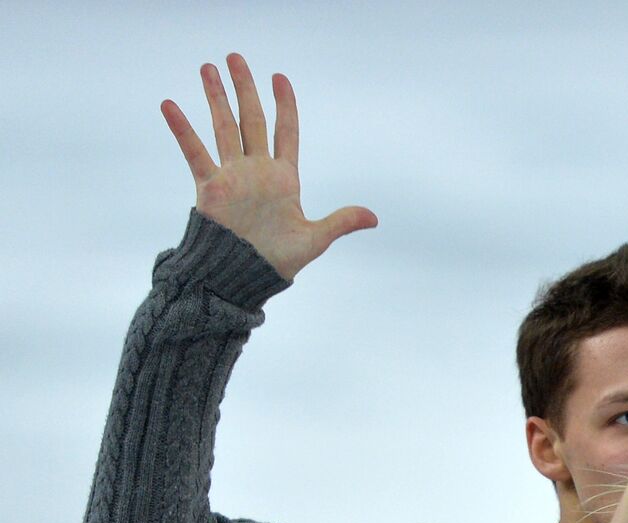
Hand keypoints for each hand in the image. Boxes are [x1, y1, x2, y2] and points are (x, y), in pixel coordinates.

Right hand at [160, 53, 376, 279]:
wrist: (244, 277)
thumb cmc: (278, 261)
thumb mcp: (314, 239)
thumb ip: (341, 222)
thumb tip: (375, 218)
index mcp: (284, 178)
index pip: (286, 132)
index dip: (285, 105)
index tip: (279, 78)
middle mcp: (257, 170)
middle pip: (252, 120)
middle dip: (245, 89)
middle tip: (236, 58)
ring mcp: (232, 175)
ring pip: (224, 127)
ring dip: (216, 98)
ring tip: (208, 68)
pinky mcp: (210, 187)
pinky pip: (195, 152)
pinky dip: (183, 129)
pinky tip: (170, 104)